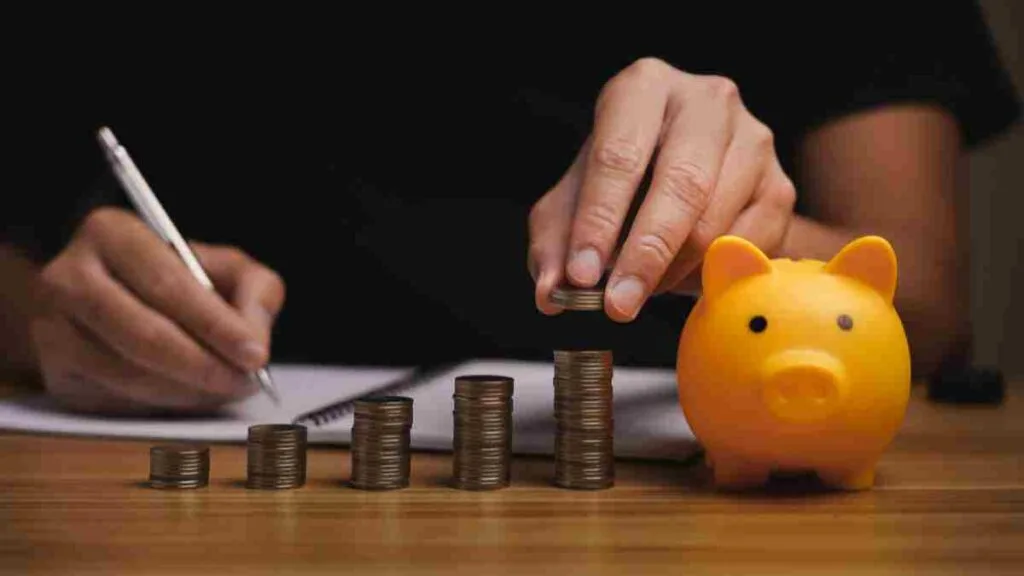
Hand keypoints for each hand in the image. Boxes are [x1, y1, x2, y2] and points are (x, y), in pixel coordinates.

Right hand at [30, 207, 285, 413]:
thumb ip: (255, 290)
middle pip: (144, 336)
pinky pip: (117, 402)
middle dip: (205, 367)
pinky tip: (192, 394)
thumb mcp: (224, 266)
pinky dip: (165, 405)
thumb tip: (254, 340)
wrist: (110, 295)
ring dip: (189, 392)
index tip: (255, 355)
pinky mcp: (56, 375)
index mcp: (112, 234)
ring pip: (130, 377)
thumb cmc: (179, 279)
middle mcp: (68, 278)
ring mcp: (52, 330)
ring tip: (226, 388)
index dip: (215, 325)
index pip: (167, 285)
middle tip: (245, 382)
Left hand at [529, 57, 795, 319]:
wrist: (682, 176)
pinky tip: (681, 278)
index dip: (598, 220)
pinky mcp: (780, 186)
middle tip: (618, 305)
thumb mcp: (570, 206)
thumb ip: (554, 247)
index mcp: (644, 88)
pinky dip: (710, 275)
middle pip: (680, 184)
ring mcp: (753, 140)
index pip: (618, 156)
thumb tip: (553, 295)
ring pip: (716, 220)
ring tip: (642, 291)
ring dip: (673, 271)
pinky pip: (748, 246)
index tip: (582, 275)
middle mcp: (706, 101)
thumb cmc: (618, 183)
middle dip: (644, 255)